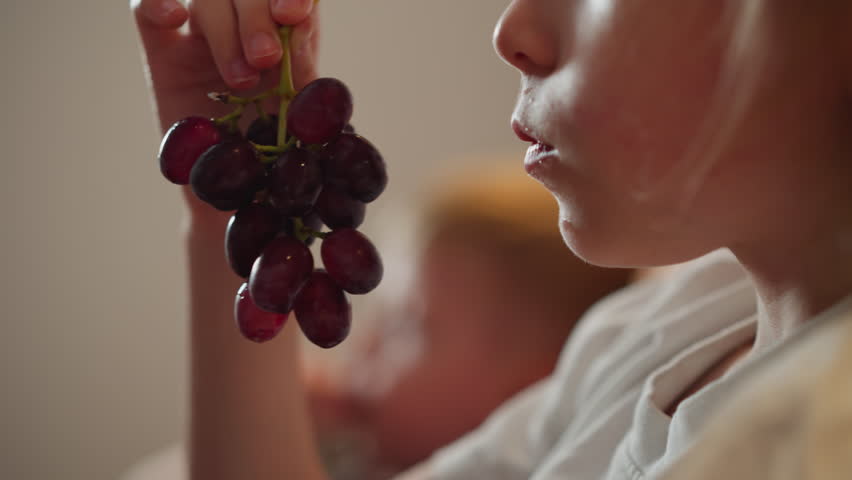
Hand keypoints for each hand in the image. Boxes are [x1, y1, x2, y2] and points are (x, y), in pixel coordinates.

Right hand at [131, 0, 318, 214]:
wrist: (245, 199)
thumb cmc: (281, 156)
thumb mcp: (302, 117)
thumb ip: (304, 70)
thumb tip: (300, 27)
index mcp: (289, 34)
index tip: (293, 15)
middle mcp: (246, 27)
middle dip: (256, 18)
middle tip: (264, 59)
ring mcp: (202, 38)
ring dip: (225, 33)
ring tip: (240, 82)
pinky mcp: (164, 56)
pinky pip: (143, 12)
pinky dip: (155, 3)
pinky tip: (173, 17)